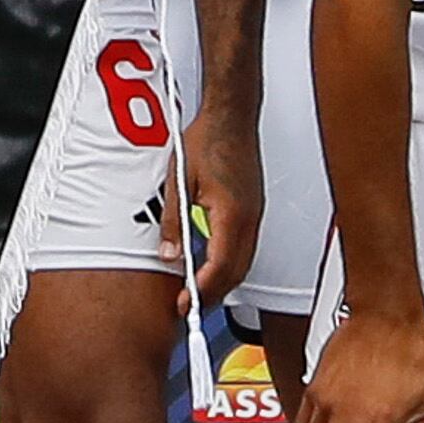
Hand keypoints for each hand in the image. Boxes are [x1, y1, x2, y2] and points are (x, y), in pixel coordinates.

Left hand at [179, 95, 262, 316]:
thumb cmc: (209, 140)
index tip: (186, 303)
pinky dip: (229, 263)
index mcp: (231, 214)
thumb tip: (168, 253)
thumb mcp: (179, 182)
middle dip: (213, 294)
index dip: (202, 290)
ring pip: (243, 262)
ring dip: (222, 281)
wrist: (232, 116)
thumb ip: (173, 221)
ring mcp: (255, 215)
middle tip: (189, 306)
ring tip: (198, 291)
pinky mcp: (253, 209)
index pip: (220, 266)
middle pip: (236, 272)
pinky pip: (246, 247)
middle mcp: (249, 219)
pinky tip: (211, 264)